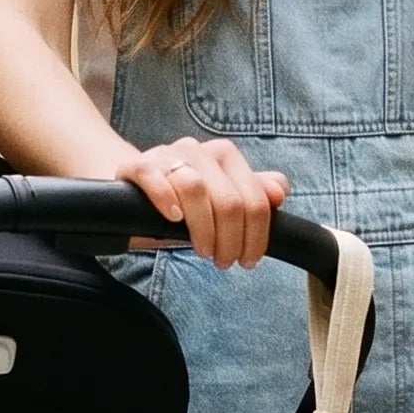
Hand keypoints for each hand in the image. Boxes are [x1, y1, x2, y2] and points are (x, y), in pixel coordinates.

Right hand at [120, 137, 288, 268]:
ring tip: (203, 251)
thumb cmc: (183, 203)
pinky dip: (166, 199)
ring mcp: (167, 155)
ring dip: (203, 229)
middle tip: (224, 262)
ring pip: (196, 188)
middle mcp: (198, 150)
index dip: (256, 235)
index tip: (248, 260)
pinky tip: (174, 219)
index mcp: (225, 156)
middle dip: (231, 239)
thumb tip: (280, 192)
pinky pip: (153, 177)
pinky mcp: (138, 165)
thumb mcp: (221, 202)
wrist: (133, 193)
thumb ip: (252, 196)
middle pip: (229, 200)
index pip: (254, 198)